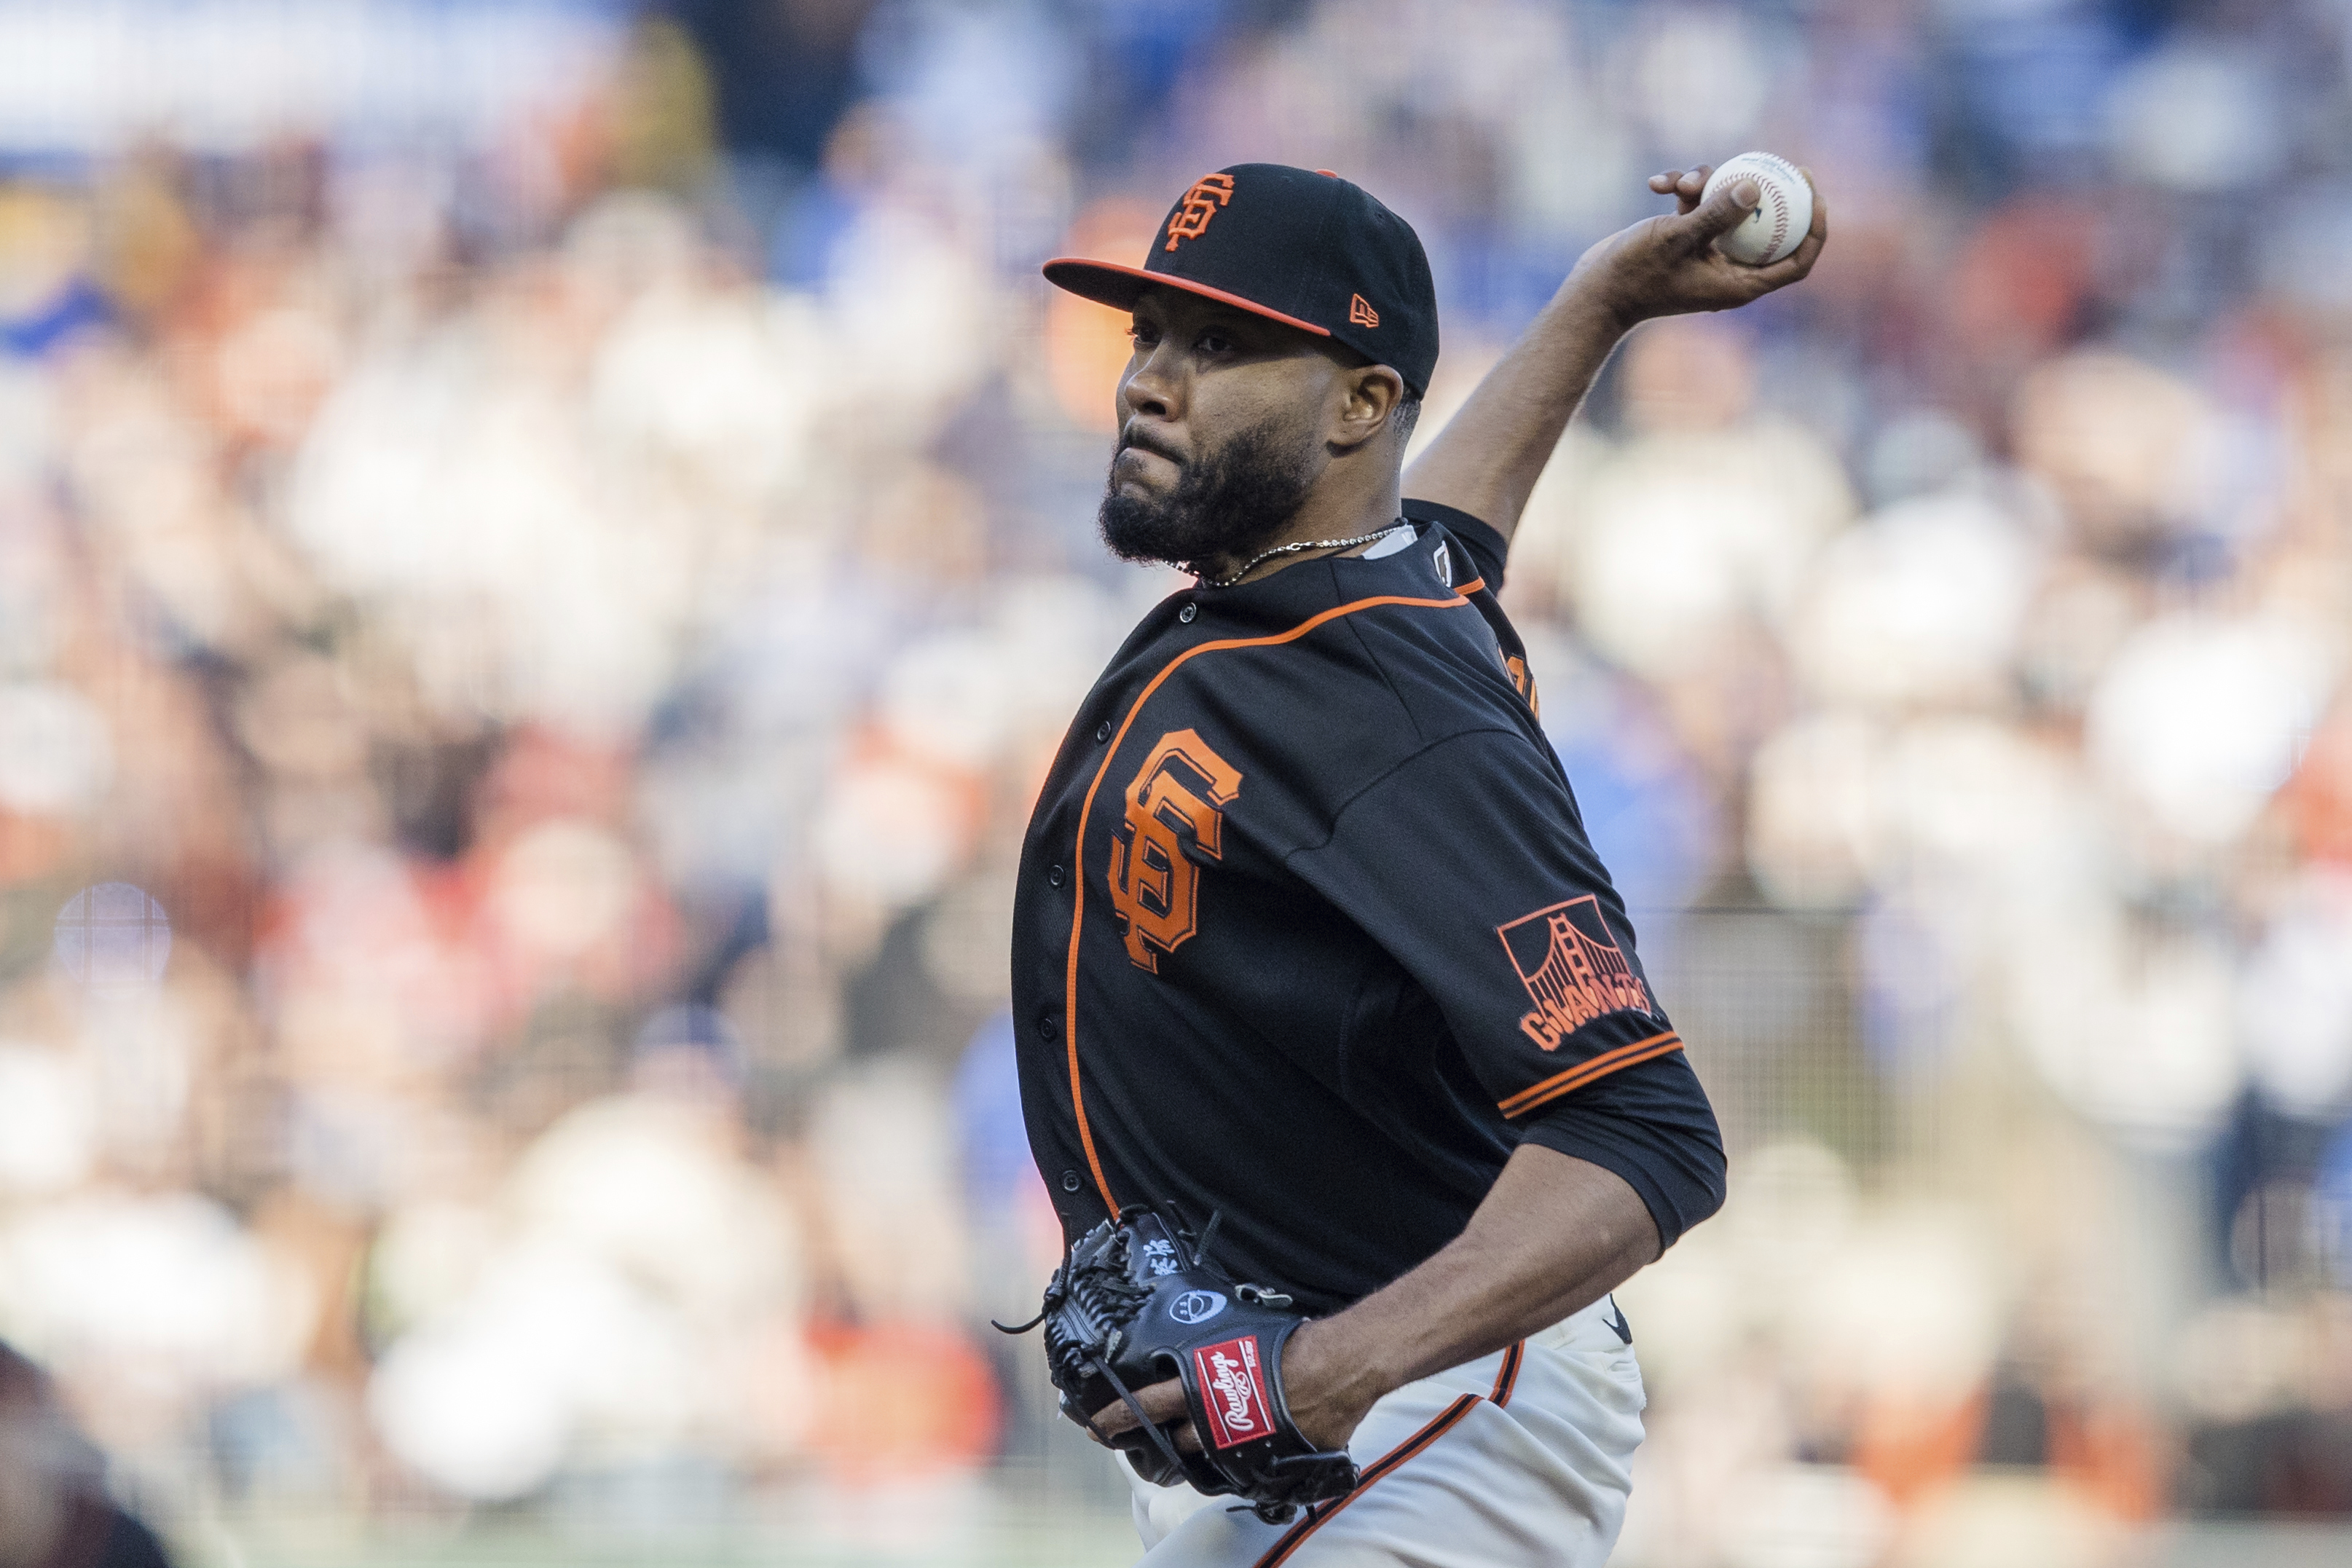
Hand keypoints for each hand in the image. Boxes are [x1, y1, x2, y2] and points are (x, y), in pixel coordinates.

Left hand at [1087, 1319, 1383, 1455]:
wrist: (1331, 1372)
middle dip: (1159, 1442)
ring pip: (1201, 1461)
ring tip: (1190, 1448)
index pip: (1145, 1405)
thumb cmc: (1288, 1346)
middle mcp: (1210, 1423)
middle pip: (1170, 1442)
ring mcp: (1234, 1449)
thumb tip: (1199, 1343)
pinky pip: (1236, 1470)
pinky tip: (1233, 1455)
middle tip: (1147, 1441)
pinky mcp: (1260, 1466)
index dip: (1116, 1416)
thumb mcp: (1237, 1336)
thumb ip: (1211, 1350)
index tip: (1096, 1425)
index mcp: (1198, 1387)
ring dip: (1195, 1453)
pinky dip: (1231, 1463)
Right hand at [1572, 165, 1827, 330]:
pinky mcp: (1685, 241)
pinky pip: (1698, 209)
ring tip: (1682, 183)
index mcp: (1738, 284)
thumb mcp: (1676, 239)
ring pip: (1728, 211)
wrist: (1593, 293)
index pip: (1796, 261)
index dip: (1813, 229)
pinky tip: (1658, 183)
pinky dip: (1682, 194)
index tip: (1813, 195)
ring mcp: (1706, 255)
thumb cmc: (1634, 275)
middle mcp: (1727, 271)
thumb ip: (1716, 215)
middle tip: (1786, 164)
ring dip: (1709, 187)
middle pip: (1769, 230)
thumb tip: (1754, 188)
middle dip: (1775, 195)